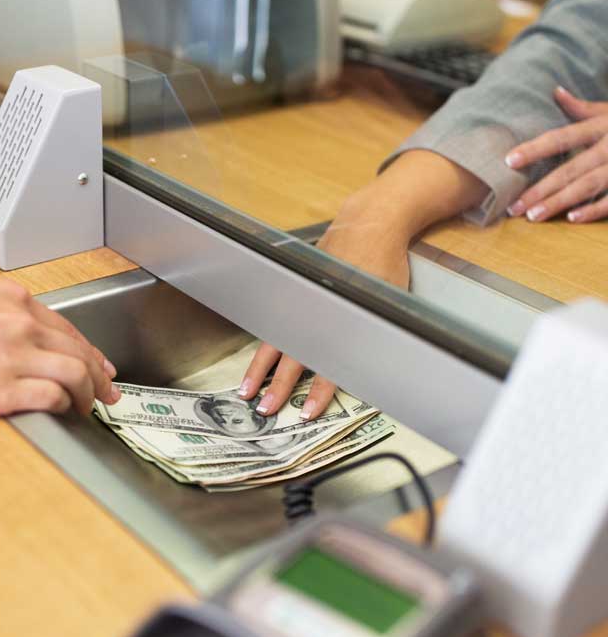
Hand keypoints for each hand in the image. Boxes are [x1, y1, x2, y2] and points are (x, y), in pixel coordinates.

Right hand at [239, 193, 411, 420]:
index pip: (328, 365)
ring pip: (275, 343)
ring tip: (246, 391)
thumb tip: (378, 369)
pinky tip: (256, 361)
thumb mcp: (391, 301)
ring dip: (260, 369)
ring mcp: (301, 302)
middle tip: (265, 410)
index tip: (309, 412)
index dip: (319, 392)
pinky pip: (276, 326)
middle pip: (292, 358)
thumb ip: (379, 334)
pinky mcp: (296, 293)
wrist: (369, 223)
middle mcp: (315, 313)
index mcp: (340, 319)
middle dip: (278, 387)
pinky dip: (265, 346)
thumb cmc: (384, 262)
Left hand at [506, 86, 607, 222]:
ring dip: (559, 202)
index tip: (508, 161)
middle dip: (541, 189)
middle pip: (571, 168)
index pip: (562, 137)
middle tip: (514, 207)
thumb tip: (555, 92)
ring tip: (533, 216)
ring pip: (588, 186)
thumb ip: (583, 108)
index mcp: (603, 125)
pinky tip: (572, 219)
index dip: (535, 149)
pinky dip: (594, 209)